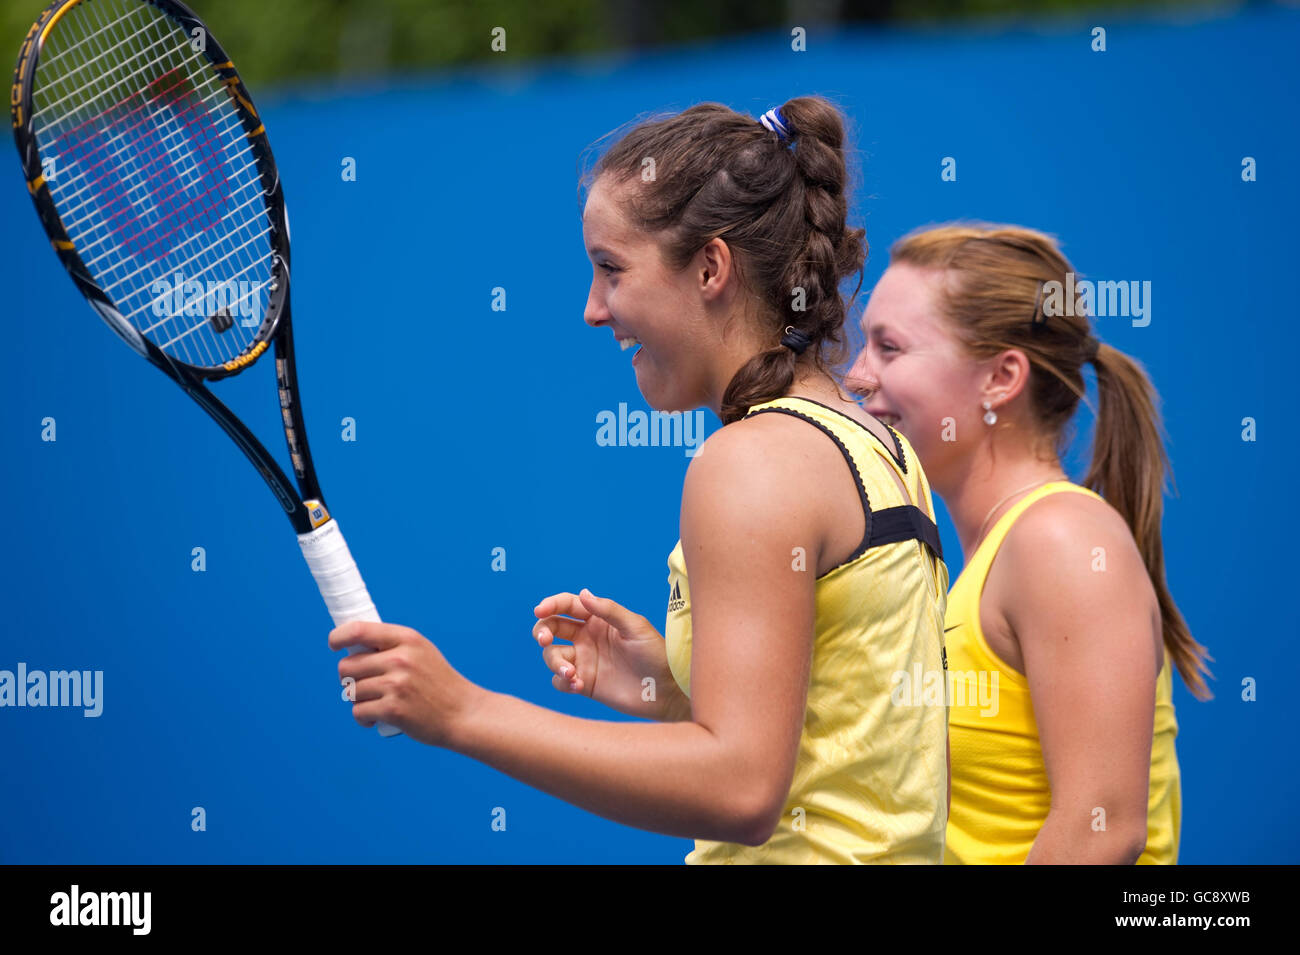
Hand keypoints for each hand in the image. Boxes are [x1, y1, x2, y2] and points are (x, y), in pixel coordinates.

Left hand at [329, 622, 477, 746]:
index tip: (335, 644)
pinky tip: (375, 719)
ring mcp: (396, 685)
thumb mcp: (422, 652)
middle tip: (367, 686)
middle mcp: (400, 659)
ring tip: (377, 703)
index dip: (339, 636)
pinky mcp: (393, 710)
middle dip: (350, 678)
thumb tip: (352, 648)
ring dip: (358, 700)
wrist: (463, 713)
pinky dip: (363, 718)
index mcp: (407, 639)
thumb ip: (392, 646)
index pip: (358, 630)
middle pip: (347, 666)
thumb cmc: (439, 684)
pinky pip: (359, 712)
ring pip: (351, 691)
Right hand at [532, 588, 687, 720]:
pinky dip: (562, 682)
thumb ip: (609, 610)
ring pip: (552, 655)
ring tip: (571, 673)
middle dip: (542, 631)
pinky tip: (578, 685)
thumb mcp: (636, 627)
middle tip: (544, 640)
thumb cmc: (656, 654)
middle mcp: (587, 638)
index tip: (540, 610)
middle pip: (552, 628)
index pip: (568, 606)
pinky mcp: (584, 684)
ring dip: (555, 662)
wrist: (665, 691)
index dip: (551, 605)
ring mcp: (585, 661)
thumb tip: (584, 593)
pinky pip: (560, 681)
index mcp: (598, 619)